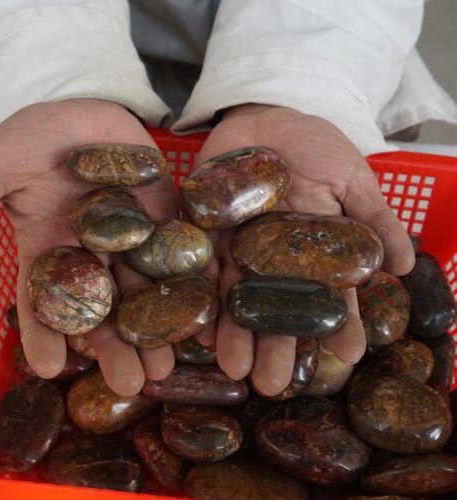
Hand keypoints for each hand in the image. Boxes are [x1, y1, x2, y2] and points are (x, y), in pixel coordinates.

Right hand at [0, 99, 175, 395]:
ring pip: (143, 289)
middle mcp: (92, 251)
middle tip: (130, 385)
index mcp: (50, 247)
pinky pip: (178, 254)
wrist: (83, 106)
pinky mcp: (163, 219)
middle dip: (115, 345)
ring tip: (166, 366)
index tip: (49, 370)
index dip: (44, 333)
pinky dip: (189, 284)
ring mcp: (130, 238)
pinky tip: (203, 316)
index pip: (45, 299)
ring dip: (155, 328)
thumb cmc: (37, 134)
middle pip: (104, 306)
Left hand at [195, 104, 414, 395]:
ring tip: (234, 368)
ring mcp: (238, 245)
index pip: (328, 293)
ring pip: (236, 295)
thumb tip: (404, 266)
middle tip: (271, 383)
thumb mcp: (353, 178)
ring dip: (234, 332)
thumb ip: (374, 219)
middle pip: (275, 306)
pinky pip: (202, 264)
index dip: (337, 323)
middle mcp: (274, 257)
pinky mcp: (206, 228)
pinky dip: (201, 293)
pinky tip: (200, 328)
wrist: (269, 115)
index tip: (346, 355)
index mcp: (313, 249)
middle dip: (275, 344)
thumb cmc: (316, 146)